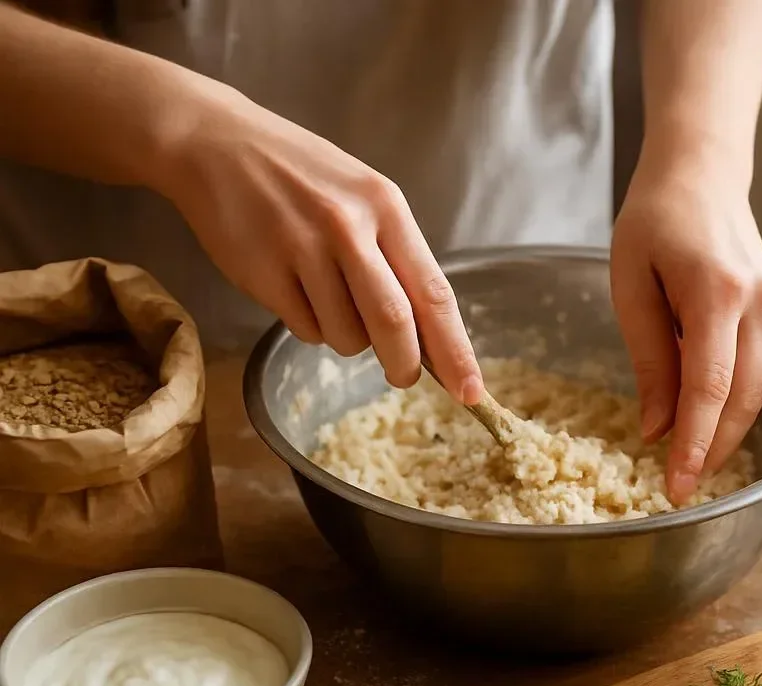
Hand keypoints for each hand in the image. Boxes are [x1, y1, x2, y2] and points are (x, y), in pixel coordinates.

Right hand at [156, 79, 482, 401]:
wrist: (215, 142)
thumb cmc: (299, 177)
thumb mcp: (361, 197)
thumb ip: (396, 260)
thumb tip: (431, 339)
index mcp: (385, 206)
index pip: (433, 293)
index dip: (456, 351)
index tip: (472, 394)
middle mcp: (348, 225)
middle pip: (393, 324)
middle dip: (404, 364)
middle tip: (402, 375)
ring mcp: (303, 248)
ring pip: (346, 337)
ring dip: (345, 337)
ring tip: (323, 293)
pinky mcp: (263, 273)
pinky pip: (305, 330)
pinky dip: (308, 325)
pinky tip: (291, 285)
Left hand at [612, 144, 761, 501]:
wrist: (703, 171)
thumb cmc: (655, 221)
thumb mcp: (631, 286)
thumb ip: (649, 360)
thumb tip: (658, 430)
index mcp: (717, 291)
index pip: (710, 387)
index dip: (694, 445)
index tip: (677, 488)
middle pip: (741, 400)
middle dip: (711, 452)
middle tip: (679, 489)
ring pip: (756, 393)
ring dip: (723, 434)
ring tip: (688, 462)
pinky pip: (760, 373)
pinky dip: (733, 405)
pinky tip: (705, 424)